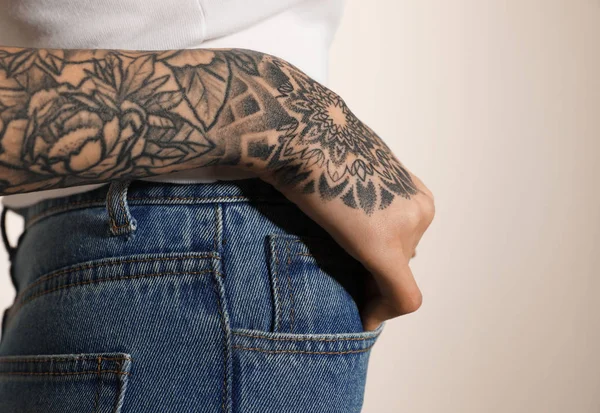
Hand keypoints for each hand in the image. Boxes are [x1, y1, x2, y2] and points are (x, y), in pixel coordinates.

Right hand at [250, 59, 434, 329]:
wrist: (300, 129)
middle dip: (375, 270)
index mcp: (412, 190)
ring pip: (397, 276)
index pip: (405, 239)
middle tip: (340, 270)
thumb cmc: (315, 141)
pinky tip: (364, 319)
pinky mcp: (385, 247)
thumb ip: (362, 195)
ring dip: (371, 283)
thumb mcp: (351, 168)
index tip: (356, 270)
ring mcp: (406, 227)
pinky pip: (401, 295)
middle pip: (402, 257)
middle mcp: (419, 209)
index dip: (381, 260)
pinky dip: (383, 312)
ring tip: (336, 273)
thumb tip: (349, 220)